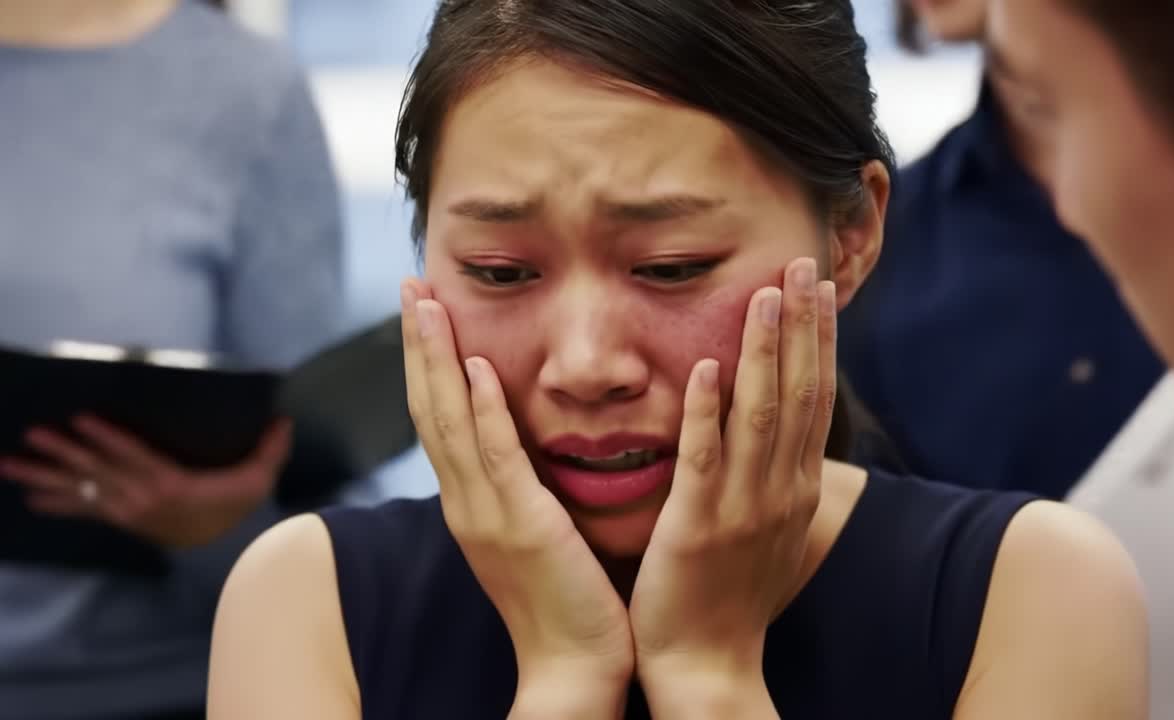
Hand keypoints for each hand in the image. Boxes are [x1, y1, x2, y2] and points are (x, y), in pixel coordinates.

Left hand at [1, 415, 291, 548]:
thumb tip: (285, 418)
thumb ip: (270, 449)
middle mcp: (142, 497)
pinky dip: (56, 503)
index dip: (108, 438)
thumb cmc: (238, 508)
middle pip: (98, 471)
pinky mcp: (121, 519)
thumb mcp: (258, 479)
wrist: (225, 552)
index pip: (135, 456)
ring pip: (82, 489)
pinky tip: (30, 497)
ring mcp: (127, 511)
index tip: (79, 420)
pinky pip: (83, 510)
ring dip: (44, 476)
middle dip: (63, 452)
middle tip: (32, 434)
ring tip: (10, 464)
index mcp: (172, 484)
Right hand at [400, 279, 633, 709]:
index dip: (428, 360)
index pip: (439, 415)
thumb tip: (532, 439)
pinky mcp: (520, 525)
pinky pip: (495, 458)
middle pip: (429, 406)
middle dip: (418, 343)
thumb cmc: (567, 597)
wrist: (573, 664)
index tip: (426, 309)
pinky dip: (480, 411)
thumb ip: (526, 482)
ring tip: (426, 303)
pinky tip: (474, 368)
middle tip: (411, 284)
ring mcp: (486, 513)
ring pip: (449, 421)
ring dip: (436, 359)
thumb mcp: (537, 528)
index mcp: (470, 500)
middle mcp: (465, 500)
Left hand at [629, 257, 835, 714]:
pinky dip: (709, 412)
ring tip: (764, 293)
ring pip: (762, 415)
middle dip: (802, 326)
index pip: (815, 398)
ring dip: (765, 351)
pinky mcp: (699, 527)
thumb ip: (776, 477)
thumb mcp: (770, 530)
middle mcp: (781, 491)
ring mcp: (744, 509)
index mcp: (796, 488)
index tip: (817, 286)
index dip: (818, 339)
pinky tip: (707, 367)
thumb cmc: (733, 596)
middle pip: (801, 393)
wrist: (709, 667)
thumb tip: (784, 434)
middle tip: (802, 263)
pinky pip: (705, 460)